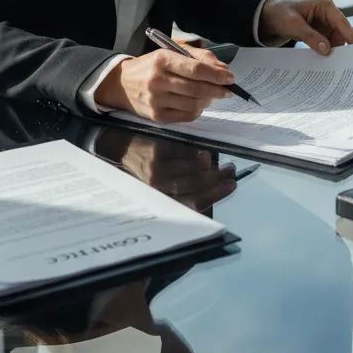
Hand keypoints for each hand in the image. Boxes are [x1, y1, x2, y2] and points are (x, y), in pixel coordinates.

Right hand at [95, 45, 233, 121]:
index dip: (216, 75)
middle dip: (218, 90)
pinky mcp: (157, 117)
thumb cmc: (151, 65)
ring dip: (209, 100)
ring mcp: (157, 101)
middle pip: (196, 88)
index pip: (195, 69)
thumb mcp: (170, 52)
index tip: (230, 77)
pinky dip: (199, 110)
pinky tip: (200, 103)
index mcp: (162, 60)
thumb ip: (198, 57)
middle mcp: (157, 81)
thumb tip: (222, 68)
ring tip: (213, 94)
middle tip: (228, 90)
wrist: (122, 84)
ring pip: (194, 104)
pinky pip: (187, 115)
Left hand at [114, 136, 237, 211]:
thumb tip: (212, 185)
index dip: (214, 196)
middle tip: (231, 173)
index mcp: (160, 199)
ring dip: (211, 168)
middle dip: (217, 180)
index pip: (192, 203)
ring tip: (224, 165)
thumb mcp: (159, 186)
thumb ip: (182, 189)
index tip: (231, 186)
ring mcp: (157, 168)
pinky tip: (206, 154)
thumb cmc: (145, 171)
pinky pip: (183, 153)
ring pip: (191, 170)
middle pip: (195, 186)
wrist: (121, 149)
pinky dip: (197, 154)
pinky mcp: (157, 150)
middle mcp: (158, 186)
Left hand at [258, 0, 352, 55]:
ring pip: (337, 41)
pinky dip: (328, 53)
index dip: (351, 36)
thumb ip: (310, 36)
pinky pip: (329, 44)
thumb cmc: (281, 14)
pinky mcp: (322, 33)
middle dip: (343, 47)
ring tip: (336, 68)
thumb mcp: (293, 24)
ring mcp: (326, 24)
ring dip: (335, 52)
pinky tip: (327, 64)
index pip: (341, 22)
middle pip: (342, 33)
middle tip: (348, 64)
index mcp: (325, 5)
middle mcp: (329, 14)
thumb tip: (327, 50)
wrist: (270, 16)